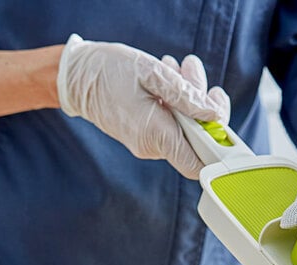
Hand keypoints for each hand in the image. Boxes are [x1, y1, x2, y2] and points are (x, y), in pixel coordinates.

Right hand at [57, 34, 229, 178]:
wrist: (74, 76)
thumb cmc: (108, 71)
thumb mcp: (152, 73)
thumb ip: (187, 96)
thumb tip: (215, 115)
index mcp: (156, 135)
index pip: (199, 165)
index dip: (217, 150)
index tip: (222, 124)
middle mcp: (153, 147)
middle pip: (196, 140)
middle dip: (204, 108)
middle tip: (196, 75)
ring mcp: (148, 144)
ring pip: (184, 129)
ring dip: (189, 99)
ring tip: (178, 67)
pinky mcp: (145, 136)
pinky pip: (170, 125)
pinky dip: (175, 103)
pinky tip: (167, 79)